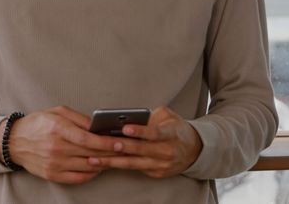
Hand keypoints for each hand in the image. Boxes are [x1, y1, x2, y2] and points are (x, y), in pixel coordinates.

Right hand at [0, 106, 119, 183]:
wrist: (15, 141)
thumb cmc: (38, 124)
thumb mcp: (58, 112)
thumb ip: (80, 118)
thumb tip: (99, 126)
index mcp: (58, 129)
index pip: (87, 139)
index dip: (105, 142)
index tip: (119, 143)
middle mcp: (56, 148)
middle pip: (90, 153)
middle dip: (110, 153)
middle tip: (124, 150)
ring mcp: (54, 163)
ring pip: (87, 167)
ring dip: (103, 163)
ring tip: (114, 158)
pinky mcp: (52, 175)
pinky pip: (78, 178)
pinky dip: (91, 174)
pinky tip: (98, 167)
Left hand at [86, 106, 201, 178]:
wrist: (194, 150)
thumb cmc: (176, 129)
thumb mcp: (169, 116)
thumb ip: (151, 116)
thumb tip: (130, 117)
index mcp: (170, 134)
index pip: (154, 133)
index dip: (139, 131)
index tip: (125, 128)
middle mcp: (166, 152)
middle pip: (141, 150)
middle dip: (122, 148)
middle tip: (104, 145)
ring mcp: (161, 166)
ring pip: (133, 164)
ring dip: (113, 162)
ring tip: (94, 159)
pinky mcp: (155, 174)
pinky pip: (134, 169)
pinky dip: (118, 166)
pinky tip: (103, 164)